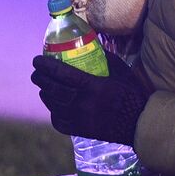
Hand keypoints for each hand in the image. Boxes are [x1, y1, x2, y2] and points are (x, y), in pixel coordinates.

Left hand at [30, 51, 153, 144]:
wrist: (139, 123)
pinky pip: (59, 122)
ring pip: (54, 106)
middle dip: (41, 79)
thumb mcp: (121, 71)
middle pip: (54, 90)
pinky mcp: (81, 131)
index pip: (62, 74)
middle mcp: (83, 104)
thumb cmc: (132, 93)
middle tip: (35, 73)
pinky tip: (54, 106)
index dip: (46, 66)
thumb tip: (90, 44)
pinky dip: (53, 112)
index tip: (36, 60)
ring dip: (45, 94)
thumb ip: (104, 58)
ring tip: (43, 87)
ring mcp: (80, 119)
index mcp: (93, 87)